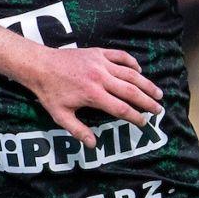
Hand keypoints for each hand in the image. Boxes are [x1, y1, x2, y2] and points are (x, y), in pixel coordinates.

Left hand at [18, 46, 162, 147]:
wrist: (40, 65)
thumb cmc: (49, 92)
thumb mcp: (60, 116)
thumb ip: (78, 130)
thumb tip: (93, 145)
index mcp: (93, 95)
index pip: (121, 108)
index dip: (135, 117)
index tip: (144, 123)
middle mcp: (100, 78)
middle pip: (131, 91)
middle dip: (147, 101)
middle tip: (158, 110)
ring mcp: (101, 63)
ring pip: (130, 74)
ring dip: (146, 84)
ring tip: (157, 93)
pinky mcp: (98, 52)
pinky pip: (121, 56)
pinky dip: (132, 63)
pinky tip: (139, 72)